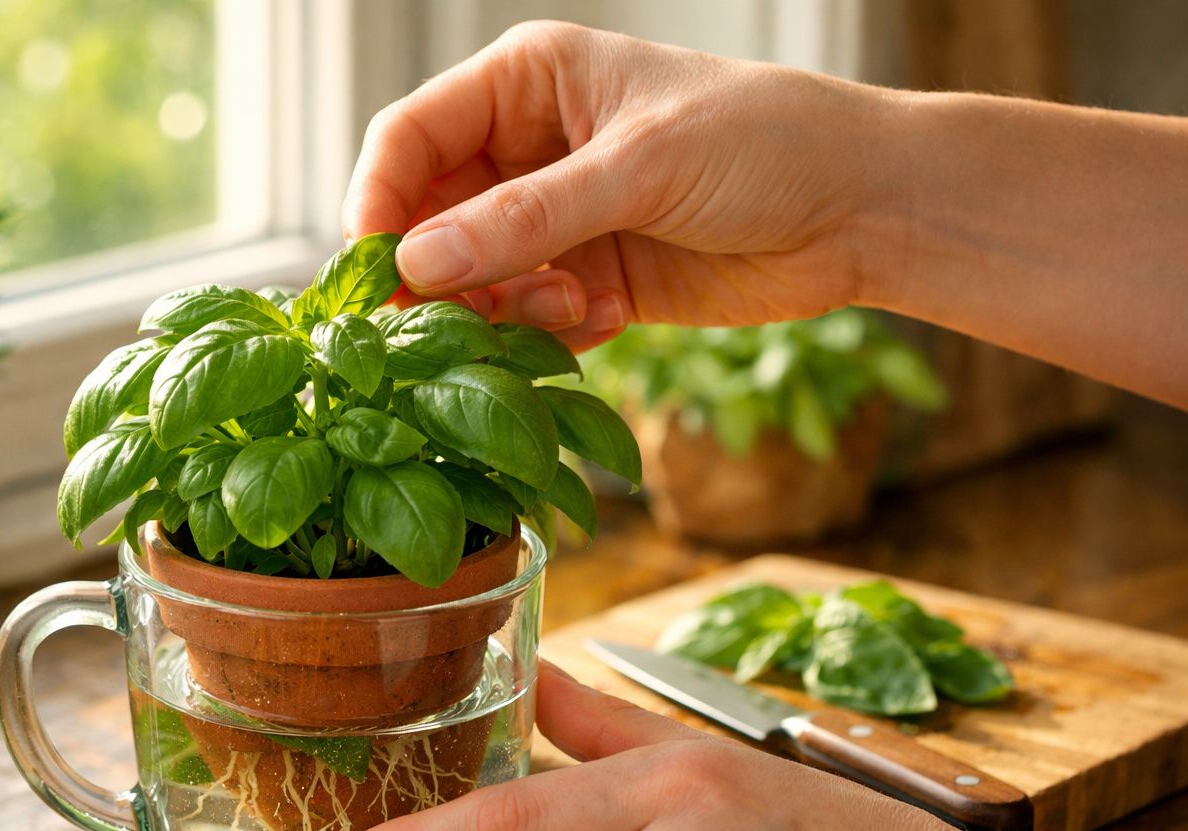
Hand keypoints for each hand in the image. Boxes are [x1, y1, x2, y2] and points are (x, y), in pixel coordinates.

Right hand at [344, 21, 894, 348]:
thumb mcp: (640, 167)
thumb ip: (527, 217)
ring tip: (569, 309)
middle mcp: (530, 150)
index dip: (379, 203)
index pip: (409, 137)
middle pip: (429, 219)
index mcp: (528, 84)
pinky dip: (549, 334)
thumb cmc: (766, 143)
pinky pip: (527, 320)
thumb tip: (417, 261)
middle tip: (460, 321)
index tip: (378, 273)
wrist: (864, 208)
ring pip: (473, 282)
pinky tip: (607, 319)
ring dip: (503, 310)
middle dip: (439, 275)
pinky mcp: (588, 282)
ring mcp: (558, 220)